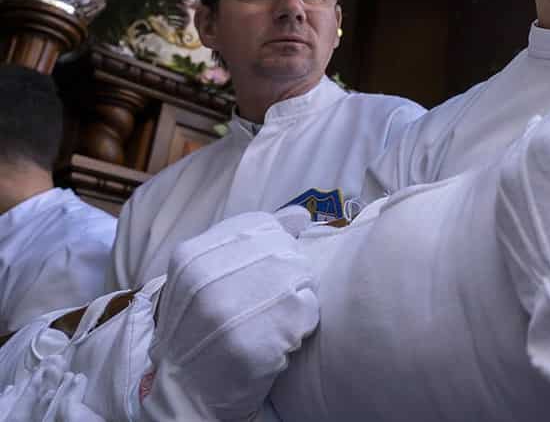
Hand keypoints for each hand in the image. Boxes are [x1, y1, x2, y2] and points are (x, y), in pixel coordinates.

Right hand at [142, 209, 318, 420]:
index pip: (260, 223)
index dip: (277, 244)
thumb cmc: (202, 327)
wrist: (184, 391)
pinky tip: (278, 339)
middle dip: (291, 274)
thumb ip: (247, 240)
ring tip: (274, 321)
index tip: (269, 268)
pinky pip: (308, 312)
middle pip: (285, 249)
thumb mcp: (205, 275)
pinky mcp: (255, 340)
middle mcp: (207, 277)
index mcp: (192, 255)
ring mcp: (230, 308)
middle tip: (273, 302)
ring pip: (301, 278)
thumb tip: (300, 215)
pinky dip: (302, 326)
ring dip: (297, 301)